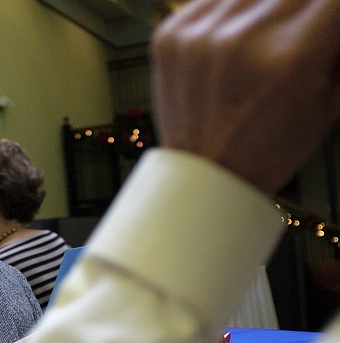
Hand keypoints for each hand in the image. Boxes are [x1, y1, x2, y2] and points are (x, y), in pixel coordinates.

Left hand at [152, 0, 339, 195]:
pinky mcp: (170, 35)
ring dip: (267, 8)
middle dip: (306, 11)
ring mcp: (200, 34)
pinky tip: (231, 45)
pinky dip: (229, 14)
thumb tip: (333, 11)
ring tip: (263, 45)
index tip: (329, 19)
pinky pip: (212, 0)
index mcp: (291, 56)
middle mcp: (242, 39)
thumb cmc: (270, 146)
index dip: (332, 10)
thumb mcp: (331, 100)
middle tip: (294, 40)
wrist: (204, 175)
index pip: (333, 0)